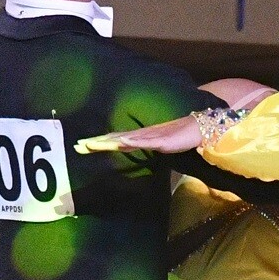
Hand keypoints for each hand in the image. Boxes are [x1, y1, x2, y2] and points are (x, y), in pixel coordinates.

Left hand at [77, 115, 204, 156]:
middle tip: (78, 146)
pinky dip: (131, 142)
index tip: (83, 146)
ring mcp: (150, 136)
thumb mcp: (160, 145)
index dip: (100, 142)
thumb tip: (136, 151)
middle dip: (97, 142)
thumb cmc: (182, 137)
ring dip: (109, 141)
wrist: (200, 129)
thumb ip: (148, 147)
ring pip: (125, 139)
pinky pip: (144, 141)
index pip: (116, 139)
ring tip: (93, 144)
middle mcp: (142, 134)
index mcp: (141, 136)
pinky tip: (121, 142)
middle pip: (115, 138)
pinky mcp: (161, 140)